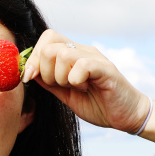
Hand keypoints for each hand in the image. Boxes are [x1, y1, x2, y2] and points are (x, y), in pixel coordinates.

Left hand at [22, 30, 149, 132]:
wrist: (126, 116)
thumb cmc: (98, 104)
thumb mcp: (65, 94)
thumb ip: (48, 82)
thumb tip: (28, 72)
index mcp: (73, 54)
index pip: (46, 39)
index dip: (33, 57)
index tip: (30, 78)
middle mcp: (84, 51)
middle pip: (49, 44)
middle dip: (44, 70)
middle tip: (59, 85)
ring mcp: (95, 58)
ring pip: (62, 55)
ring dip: (60, 77)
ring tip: (75, 87)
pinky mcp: (106, 69)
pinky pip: (82, 65)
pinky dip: (75, 80)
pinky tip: (84, 88)